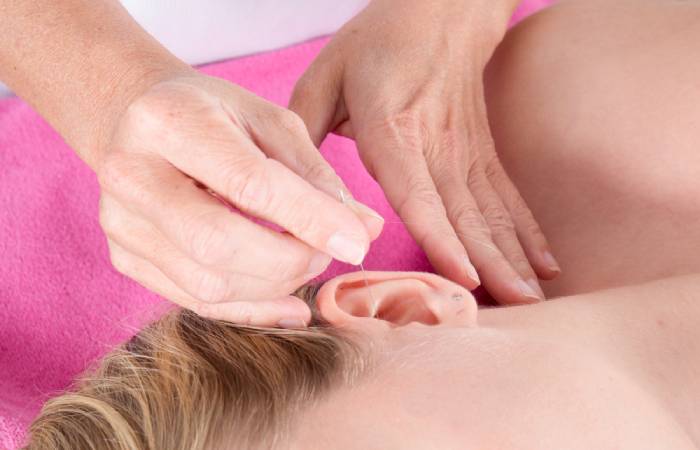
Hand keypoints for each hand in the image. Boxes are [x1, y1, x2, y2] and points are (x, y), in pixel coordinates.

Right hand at [96, 74, 382, 325]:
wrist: (144, 123)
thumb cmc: (217, 117)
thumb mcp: (271, 124)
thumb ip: (317, 176)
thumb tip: (366, 229)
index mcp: (168, 121)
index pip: (249, 184)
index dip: (311, 219)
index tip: (357, 242)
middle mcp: (130, 173)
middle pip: (219, 243)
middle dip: (290, 261)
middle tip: (327, 253)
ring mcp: (120, 221)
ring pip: (208, 283)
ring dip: (274, 287)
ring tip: (306, 263)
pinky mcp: (125, 256)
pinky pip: (195, 301)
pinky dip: (251, 310)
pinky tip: (288, 306)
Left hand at [290, 0, 559, 303]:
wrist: (442, 8)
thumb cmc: (378, 43)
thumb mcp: (326, 75)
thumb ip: (306, 132)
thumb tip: (293, 190)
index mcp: (393, 130)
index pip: (418, 194)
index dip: (440, 239)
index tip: (461, 279)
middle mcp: (438, 146)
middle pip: (466, 214)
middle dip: (491, 266)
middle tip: (515, 311)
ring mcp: (468, 150)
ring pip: (494, 211)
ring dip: (515, 257)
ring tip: (536, 299)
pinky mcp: (483, 152)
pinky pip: (508, 197)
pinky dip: (527, 232)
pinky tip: (547, 263)